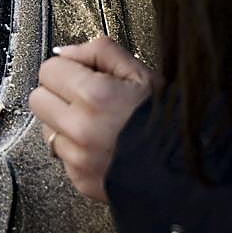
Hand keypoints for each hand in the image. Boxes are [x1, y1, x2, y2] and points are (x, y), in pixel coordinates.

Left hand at [29, 35, 159, 202]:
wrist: (192, 172)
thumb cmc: (171, 124)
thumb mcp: (142, 74)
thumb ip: (101, 52)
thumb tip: (67, 52)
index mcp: (95, 97)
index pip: (49, 70)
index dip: (67, 68)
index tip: (81, 74)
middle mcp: (81, 129)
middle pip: (39, 99)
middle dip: (58, 94)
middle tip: (83, 97)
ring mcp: (79, 158)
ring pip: (46, 128)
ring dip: (65, 123)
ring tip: (97, 124)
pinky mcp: (81, 180)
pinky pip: (62, 156)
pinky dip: (75, 149)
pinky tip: (101, 145)